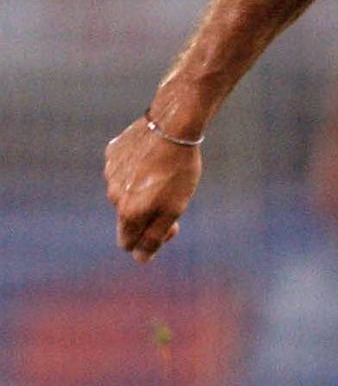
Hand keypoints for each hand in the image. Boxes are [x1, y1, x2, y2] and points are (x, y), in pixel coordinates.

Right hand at [104, 117, 202, 262]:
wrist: (172, 126)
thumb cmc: (178, 170)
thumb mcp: (174, 209)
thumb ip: (155, 237)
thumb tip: (140, 259)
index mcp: (128, 212)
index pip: (127, 243)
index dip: (148, 242)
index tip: (169, 227)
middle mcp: (113, 194)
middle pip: (127, 217)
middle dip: (146, 215)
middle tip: (171, 199)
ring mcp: (110, 172)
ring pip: (125, 192)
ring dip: (141, 190)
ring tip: (164, 173)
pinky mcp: (112, 153)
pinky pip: (122, 169)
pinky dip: (136, 169)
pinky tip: (153, 158)